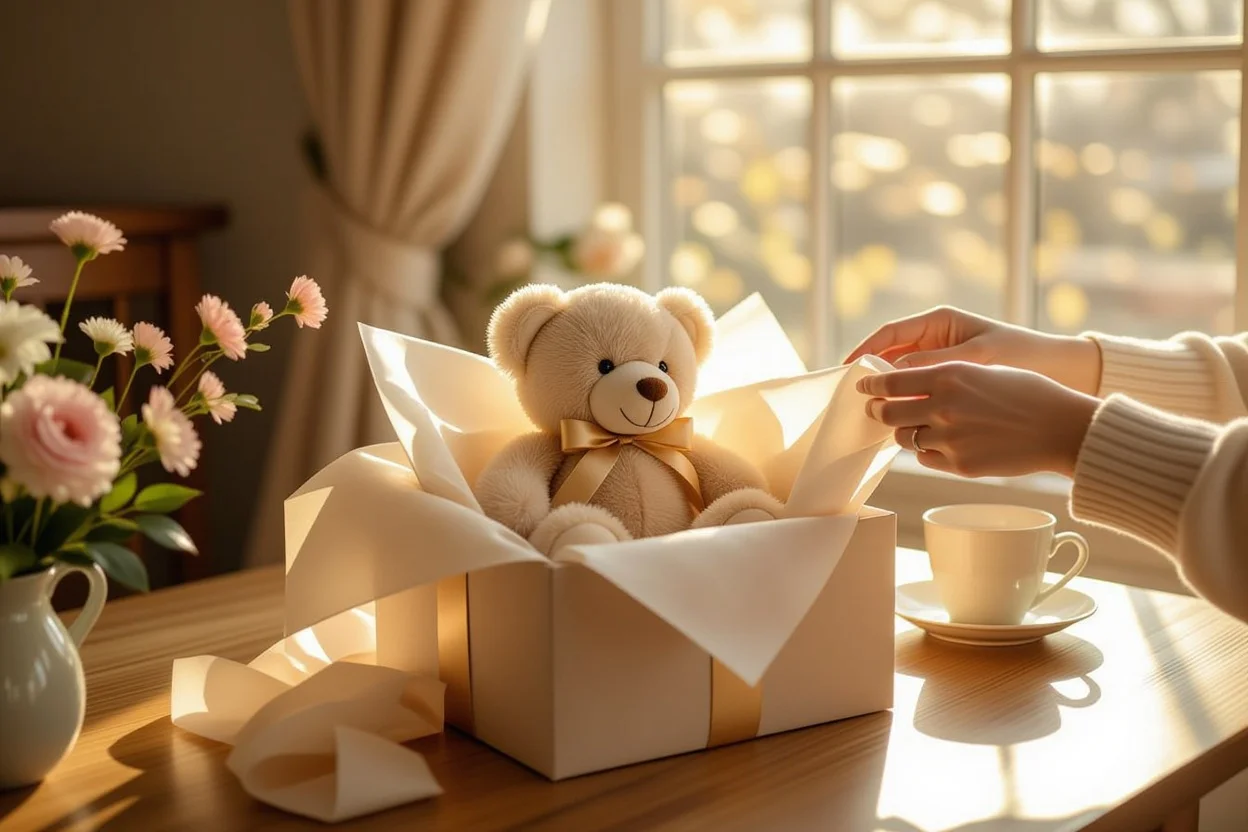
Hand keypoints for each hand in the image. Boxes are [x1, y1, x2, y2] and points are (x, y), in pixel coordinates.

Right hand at [844, 306, 1102, 395]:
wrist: (1058, 372)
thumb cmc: (1021, 354)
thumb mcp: (977, 357)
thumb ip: (936, 364)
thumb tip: (895, 373)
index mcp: (940, 322)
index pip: (891, 334)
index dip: (865, 350)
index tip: (848, 369)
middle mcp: (936, 339)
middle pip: (891, 356)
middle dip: (873, 375)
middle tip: (856, 396)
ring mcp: (941, 363)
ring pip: (903, 378)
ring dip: (889, 393)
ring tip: (873, 411)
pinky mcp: (950, 384)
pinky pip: (920, 392)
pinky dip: (908, 404)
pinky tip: (900, 420)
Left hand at [857, 362, 1099, 477]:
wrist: (1062, 429)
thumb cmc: (1029, 393)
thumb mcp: (985, 370)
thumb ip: (946, 377)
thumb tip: (912, 383)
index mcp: (949, 376)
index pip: (892, 382)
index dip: (872, 385)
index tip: (864, 386)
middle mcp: (943, 407)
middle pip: (888, 413)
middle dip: (879, 410)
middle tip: (877, 409)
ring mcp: (949, 439)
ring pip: (905, 438)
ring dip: (906, 432)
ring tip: (918, 426)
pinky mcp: (959, 465)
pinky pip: (926, 459)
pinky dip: (928, 452)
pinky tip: (943, 444)